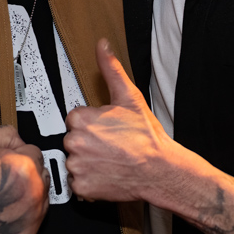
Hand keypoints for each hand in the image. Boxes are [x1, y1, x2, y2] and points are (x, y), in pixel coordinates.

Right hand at [0, 125, 49, 233]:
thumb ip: (8, 134)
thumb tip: (22, 141)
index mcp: (26, 167)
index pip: (36, 153)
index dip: (18, 155)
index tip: (5, 163)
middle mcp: (34, 194)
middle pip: (42, 175)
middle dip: (27, 174)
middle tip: (2, 180)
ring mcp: (33, 218)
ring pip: (41, 197)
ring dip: (28, 194)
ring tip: (1, 197)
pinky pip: (35, 219)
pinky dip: (23, 215)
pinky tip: (3, 212)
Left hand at [64, 38, 170, 201]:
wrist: (160, 169)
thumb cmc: (146, 137)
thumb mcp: (129, 97)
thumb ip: (111, 69)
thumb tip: (103, 47)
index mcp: (82, 120)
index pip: (75, 119)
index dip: (91, 123)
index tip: (105, 129)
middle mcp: (75, 142)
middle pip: (72, 139)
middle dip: (88, 141)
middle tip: (109, 144)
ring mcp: (78, 166)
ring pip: (74, 160)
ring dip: (87, 161)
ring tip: (108, 159)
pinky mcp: (82, 187)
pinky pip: (77, 183)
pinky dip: (88, 181)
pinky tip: (105, 173)